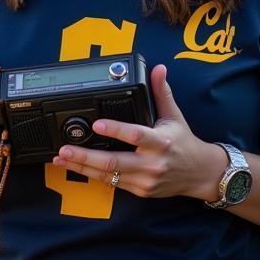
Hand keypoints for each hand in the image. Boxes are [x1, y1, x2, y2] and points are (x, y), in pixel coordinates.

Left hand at [51, 64, 225, 200]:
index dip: (115, 130)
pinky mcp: (139, 191)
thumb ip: (162, 92)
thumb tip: (158, 69)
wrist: (198, 174)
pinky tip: (76, 167)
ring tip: (62, 158)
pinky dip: (92, 175)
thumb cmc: (184, 143)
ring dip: (82, 167)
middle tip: (65, 149)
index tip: (97, 124)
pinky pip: (112, 183)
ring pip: (108, 175)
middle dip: (85, 156)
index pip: (135, 135)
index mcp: (160, 142)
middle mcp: (151, 163)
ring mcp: (144, 180)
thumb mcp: (174, 116)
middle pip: (114, 162)